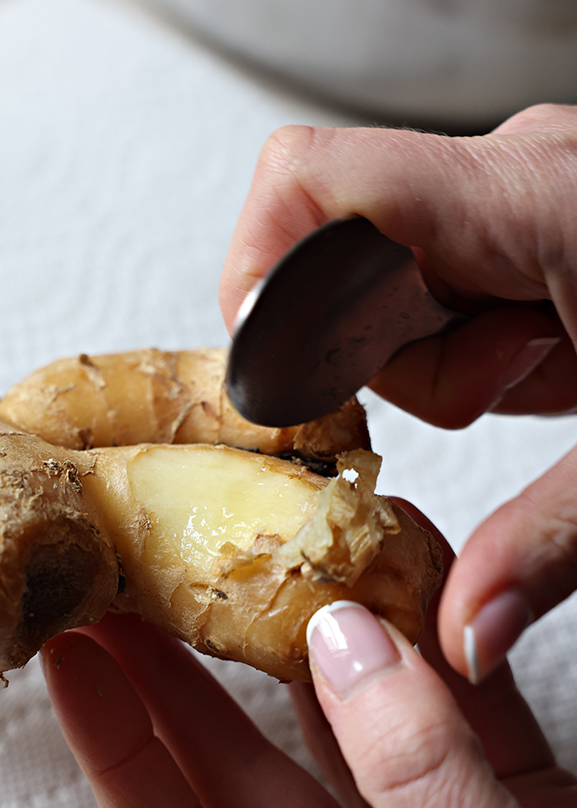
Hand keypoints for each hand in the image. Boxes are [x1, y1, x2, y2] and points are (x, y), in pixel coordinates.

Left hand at [42, 591, 576, 807]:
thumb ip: (424, 782)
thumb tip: (339, 645)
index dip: (117, 751)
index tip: (69, 662)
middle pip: (238, 768)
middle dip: (174, 675)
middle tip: (120, 583)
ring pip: (339, 721)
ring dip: (288, 639)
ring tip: (228, 554)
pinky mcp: (526, 796)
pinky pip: (457, 699)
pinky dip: (430, 634)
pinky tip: (388, 570)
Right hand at [218, 103, 576, 681]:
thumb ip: (554, 543)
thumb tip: (461, 631)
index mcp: (540, 203)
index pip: (319, 185)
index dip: (260, 272)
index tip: (268, 377)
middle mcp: (516, 176)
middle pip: (345, 256)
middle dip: (386, 352)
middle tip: (493, 396)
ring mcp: (525, 191)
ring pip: (392, 279)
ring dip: (443, 357)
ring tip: (544, 377)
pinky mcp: (535, 221)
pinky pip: (444, 283)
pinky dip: (472, 344)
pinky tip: (542, 363)